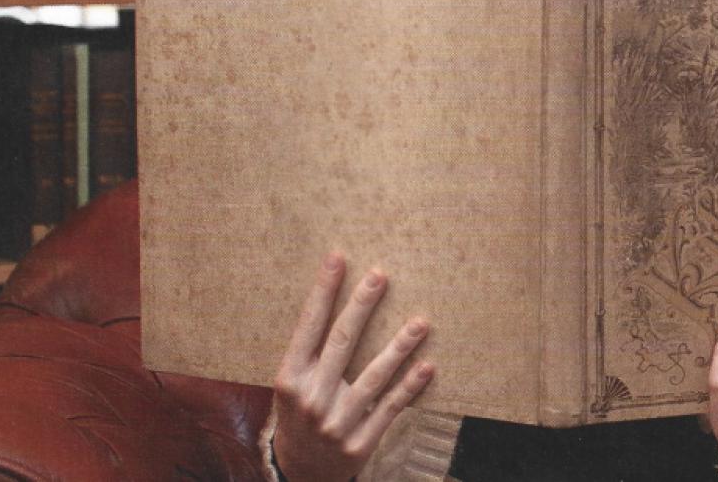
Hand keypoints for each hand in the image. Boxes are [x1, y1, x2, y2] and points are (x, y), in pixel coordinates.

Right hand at [271, 251, 434, 481]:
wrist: (299, 473)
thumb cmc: (300, 414)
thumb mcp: (292, 384)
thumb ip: (310, 351)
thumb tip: (338, 297)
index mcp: (290, 378)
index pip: (308, 325)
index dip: (323, 291)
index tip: (337, 257)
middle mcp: (312, 398)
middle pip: (342, 342)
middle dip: (362, 305)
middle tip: (380, 275)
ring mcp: (337, 423)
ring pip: (374, 376)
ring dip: (400, 346)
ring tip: (421, 322)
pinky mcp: (360, 443)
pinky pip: (390, 408)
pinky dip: (409, 386)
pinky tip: (427, 366)